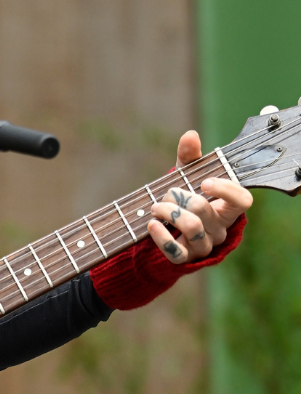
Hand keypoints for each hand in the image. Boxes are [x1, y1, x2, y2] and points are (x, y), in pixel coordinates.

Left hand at [147, 130, 252, 263]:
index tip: (205, 181)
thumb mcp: (186, 178)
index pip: (243, 201)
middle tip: (166, 194)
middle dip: (177, 196)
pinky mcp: (185, 258)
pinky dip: (160, 235)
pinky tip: (151, 223)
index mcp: (226, 208)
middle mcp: (219, 228)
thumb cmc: (183, 200)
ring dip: (167, 211)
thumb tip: (190, 135)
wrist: (167, 232)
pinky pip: (176, 251)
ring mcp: (203, 245)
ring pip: (191, 227)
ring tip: (155, 207)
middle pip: (203, 208)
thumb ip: (189, 158)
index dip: (227, 190)